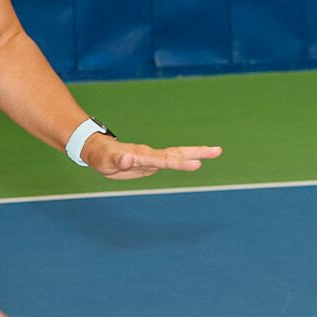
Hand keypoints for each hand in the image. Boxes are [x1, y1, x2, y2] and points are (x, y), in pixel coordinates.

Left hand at [81, 136, 221, 180]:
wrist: (98, 152)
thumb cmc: (101, 156)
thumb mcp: (106, 161)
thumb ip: (120, 160)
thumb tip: (129, 158)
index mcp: (142, 155)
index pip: (164, 160)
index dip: (180, 163)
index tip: (197, 165)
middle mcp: (151, 154)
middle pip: (178, 153)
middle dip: (198, 152)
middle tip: (218, 150)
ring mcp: (153, 158)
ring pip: (177, 155)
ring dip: (196, 154)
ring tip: (216, 151)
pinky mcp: (151, 162)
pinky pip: (171, 161)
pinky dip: (185, 160)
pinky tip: (196, 160)